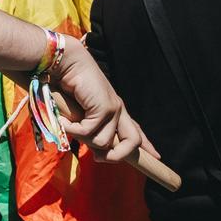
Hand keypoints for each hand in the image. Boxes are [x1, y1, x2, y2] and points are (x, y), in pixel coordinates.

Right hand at [48, 39, 142, 161]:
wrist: (67, 62)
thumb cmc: (69, 85)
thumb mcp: (80, 111)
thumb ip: (86, 127)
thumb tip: (89, 147)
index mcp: (115, 109)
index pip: (135, 130)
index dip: (146, 144)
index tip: (156, 155)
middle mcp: (118, 109)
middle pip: (133, 142)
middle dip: (118, 155)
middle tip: (97, 158)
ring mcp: (113, 109)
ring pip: (104, 143)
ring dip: (83, 139)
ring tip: (69, 126)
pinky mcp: (105, 107)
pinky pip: (90, 132)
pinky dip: (73, 129)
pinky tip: (64, 120)